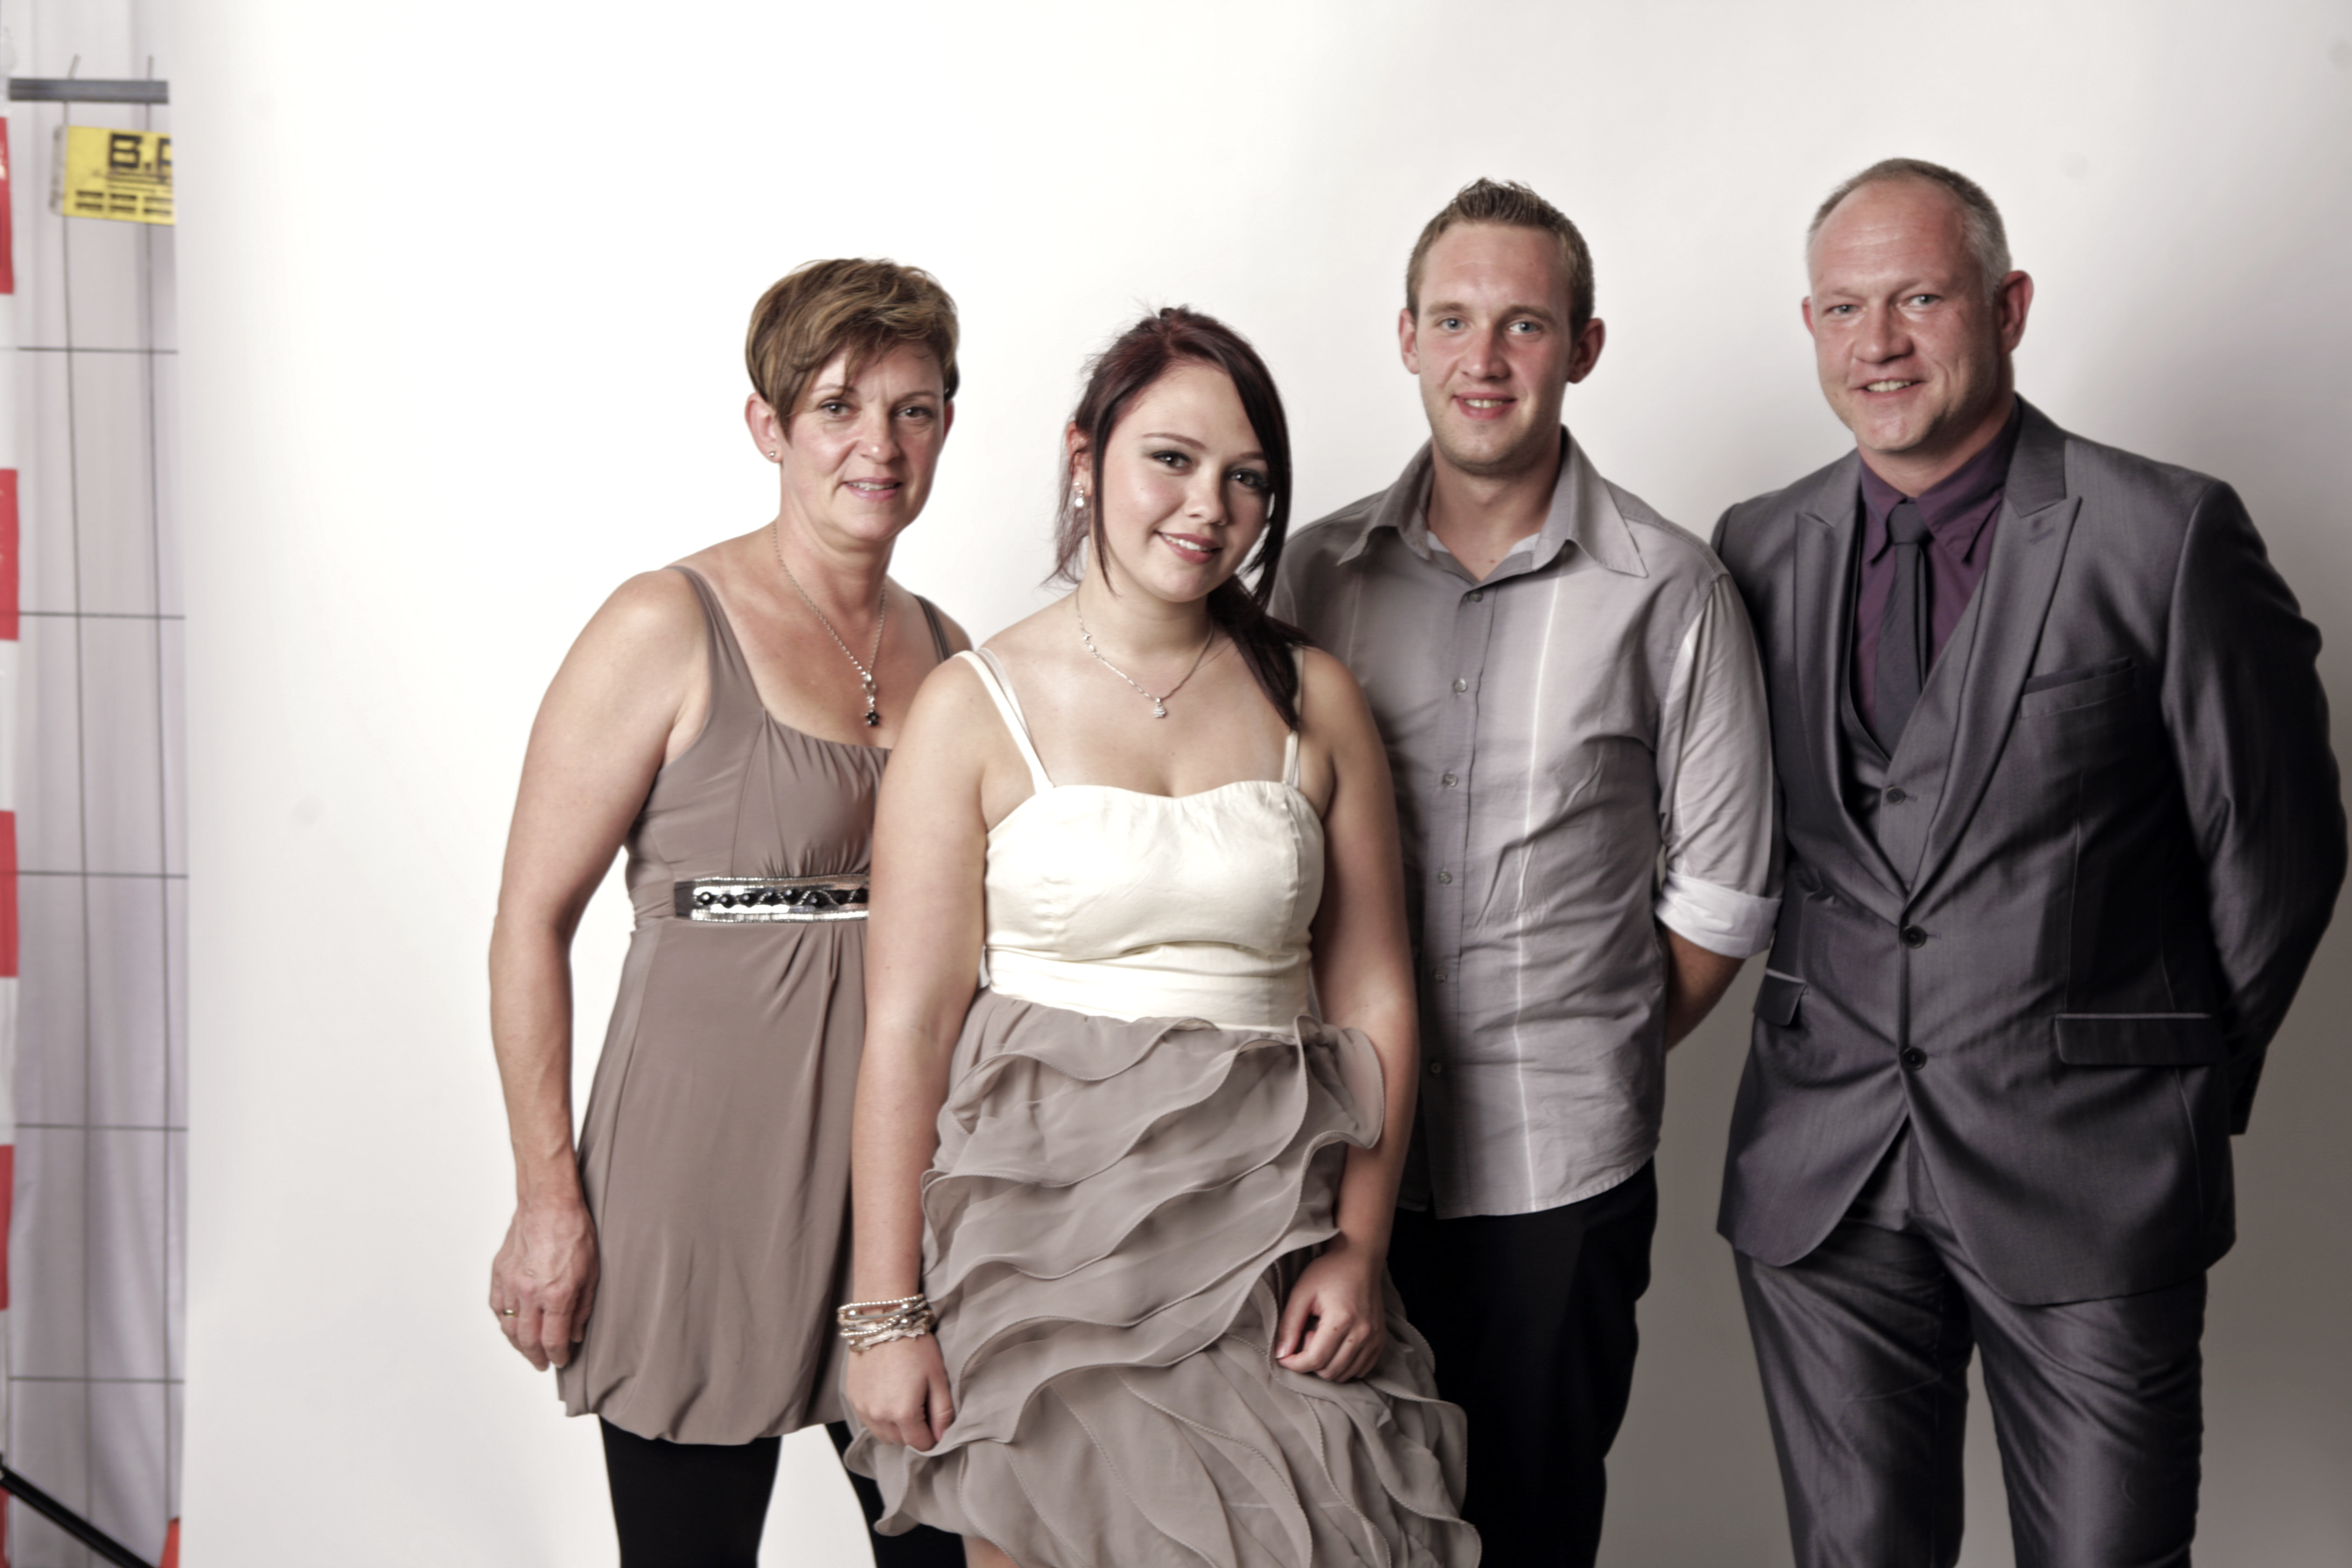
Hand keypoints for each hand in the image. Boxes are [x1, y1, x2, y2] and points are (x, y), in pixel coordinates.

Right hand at [489, 1195, 599, 1371]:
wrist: (549, 1203)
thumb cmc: (574, 1231)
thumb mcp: (591, 1272)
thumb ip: (582, 1308)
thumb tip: (575, 1334)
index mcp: (556, 1293)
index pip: (552, 1339)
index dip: (557, 1355)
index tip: (560, 1360)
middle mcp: (529, 1292)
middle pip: (527, 1340)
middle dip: (535, 1357)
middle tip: (543, 1364)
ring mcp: (510, 1283)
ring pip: (507, 1327)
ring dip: (518, 1344)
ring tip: (528, 1350)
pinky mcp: (499, 1273)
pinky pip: (496, 1306)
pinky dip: (503, 1321)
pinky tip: (512, 1325)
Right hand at [846, 1333, 956, 1450]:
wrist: (884, 1321)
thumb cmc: (915, 1345)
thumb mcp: (938, 1377)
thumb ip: (942, 1412)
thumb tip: (942, 1436)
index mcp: (904, 1413)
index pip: (920, 1444)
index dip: (932, 1436)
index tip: (935, 1421)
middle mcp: (880, 1416)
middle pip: (901, 1442)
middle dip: (914, 1432)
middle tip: (922, 1407)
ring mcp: (863, 1409)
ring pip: (883, 1435)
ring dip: (896, 1428)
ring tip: (905, 1402)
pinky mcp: (853, 1399)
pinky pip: (868, 1422)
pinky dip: (880, 1418)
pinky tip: (888, 1397)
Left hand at [1274, 1240, 1387, 1382]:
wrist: (1359, 1258)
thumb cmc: (1328, 1271)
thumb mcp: (1302, 1292)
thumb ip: (1289, 1325)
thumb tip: (1281, 1354)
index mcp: (1342, 1320)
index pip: (1316, 1360)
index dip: (1295, 1364)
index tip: (1284, 1356)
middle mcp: (1363, 1333)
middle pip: (1330, 1372)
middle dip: (1311, 1362)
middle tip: (1307, 1336)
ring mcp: (1374, 1338)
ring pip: (1345, 1374)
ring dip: (1327, 1365)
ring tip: (1322, 1338)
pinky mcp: (1380, 1340)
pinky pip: (1361, 1369)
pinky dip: (1345, 1366)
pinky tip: (1336, 1346)